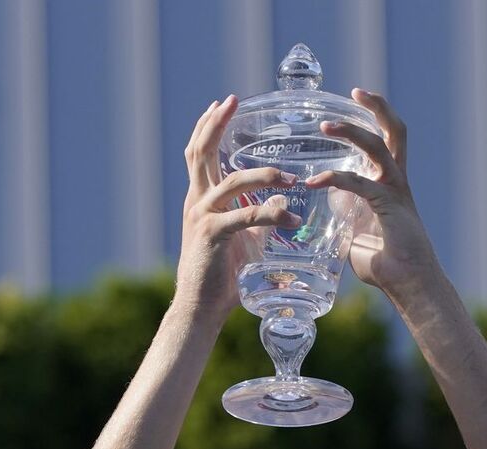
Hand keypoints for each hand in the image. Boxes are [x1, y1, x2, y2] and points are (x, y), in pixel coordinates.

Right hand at [174, 96, 302, 319]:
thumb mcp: (243, 239)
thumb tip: (281, 203)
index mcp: (201, 199)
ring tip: (290, 177)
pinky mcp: (212, 235)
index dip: (208, 126)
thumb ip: (258, 218)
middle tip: (233, 102)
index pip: (199, 153)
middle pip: (201, 152)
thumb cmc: (222, 276)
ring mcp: (202, 217)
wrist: (201, 308)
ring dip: (264, 175)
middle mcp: (196, 202)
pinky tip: (290, 216)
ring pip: (232, 181)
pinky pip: (245, 216)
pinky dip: (271, 213)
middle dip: (216, 123)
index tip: (222, 104)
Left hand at [306, 89, 439, 295]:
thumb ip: (340, 216)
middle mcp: (396, 181)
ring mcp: (395, 192)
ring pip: (378, 147)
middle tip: (355, 90)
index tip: (353, 98)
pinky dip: (336, 178)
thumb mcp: (353, 233)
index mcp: (390, 183)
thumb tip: (319, 213)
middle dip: (377, 107)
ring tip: (325, 125)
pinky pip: (361, 183)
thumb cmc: (384, 265)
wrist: (408, 285)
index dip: (374, 116)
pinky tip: (314, 181)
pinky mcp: (389, 208)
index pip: (386, 139)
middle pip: (394, 131)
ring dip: (350, 131)